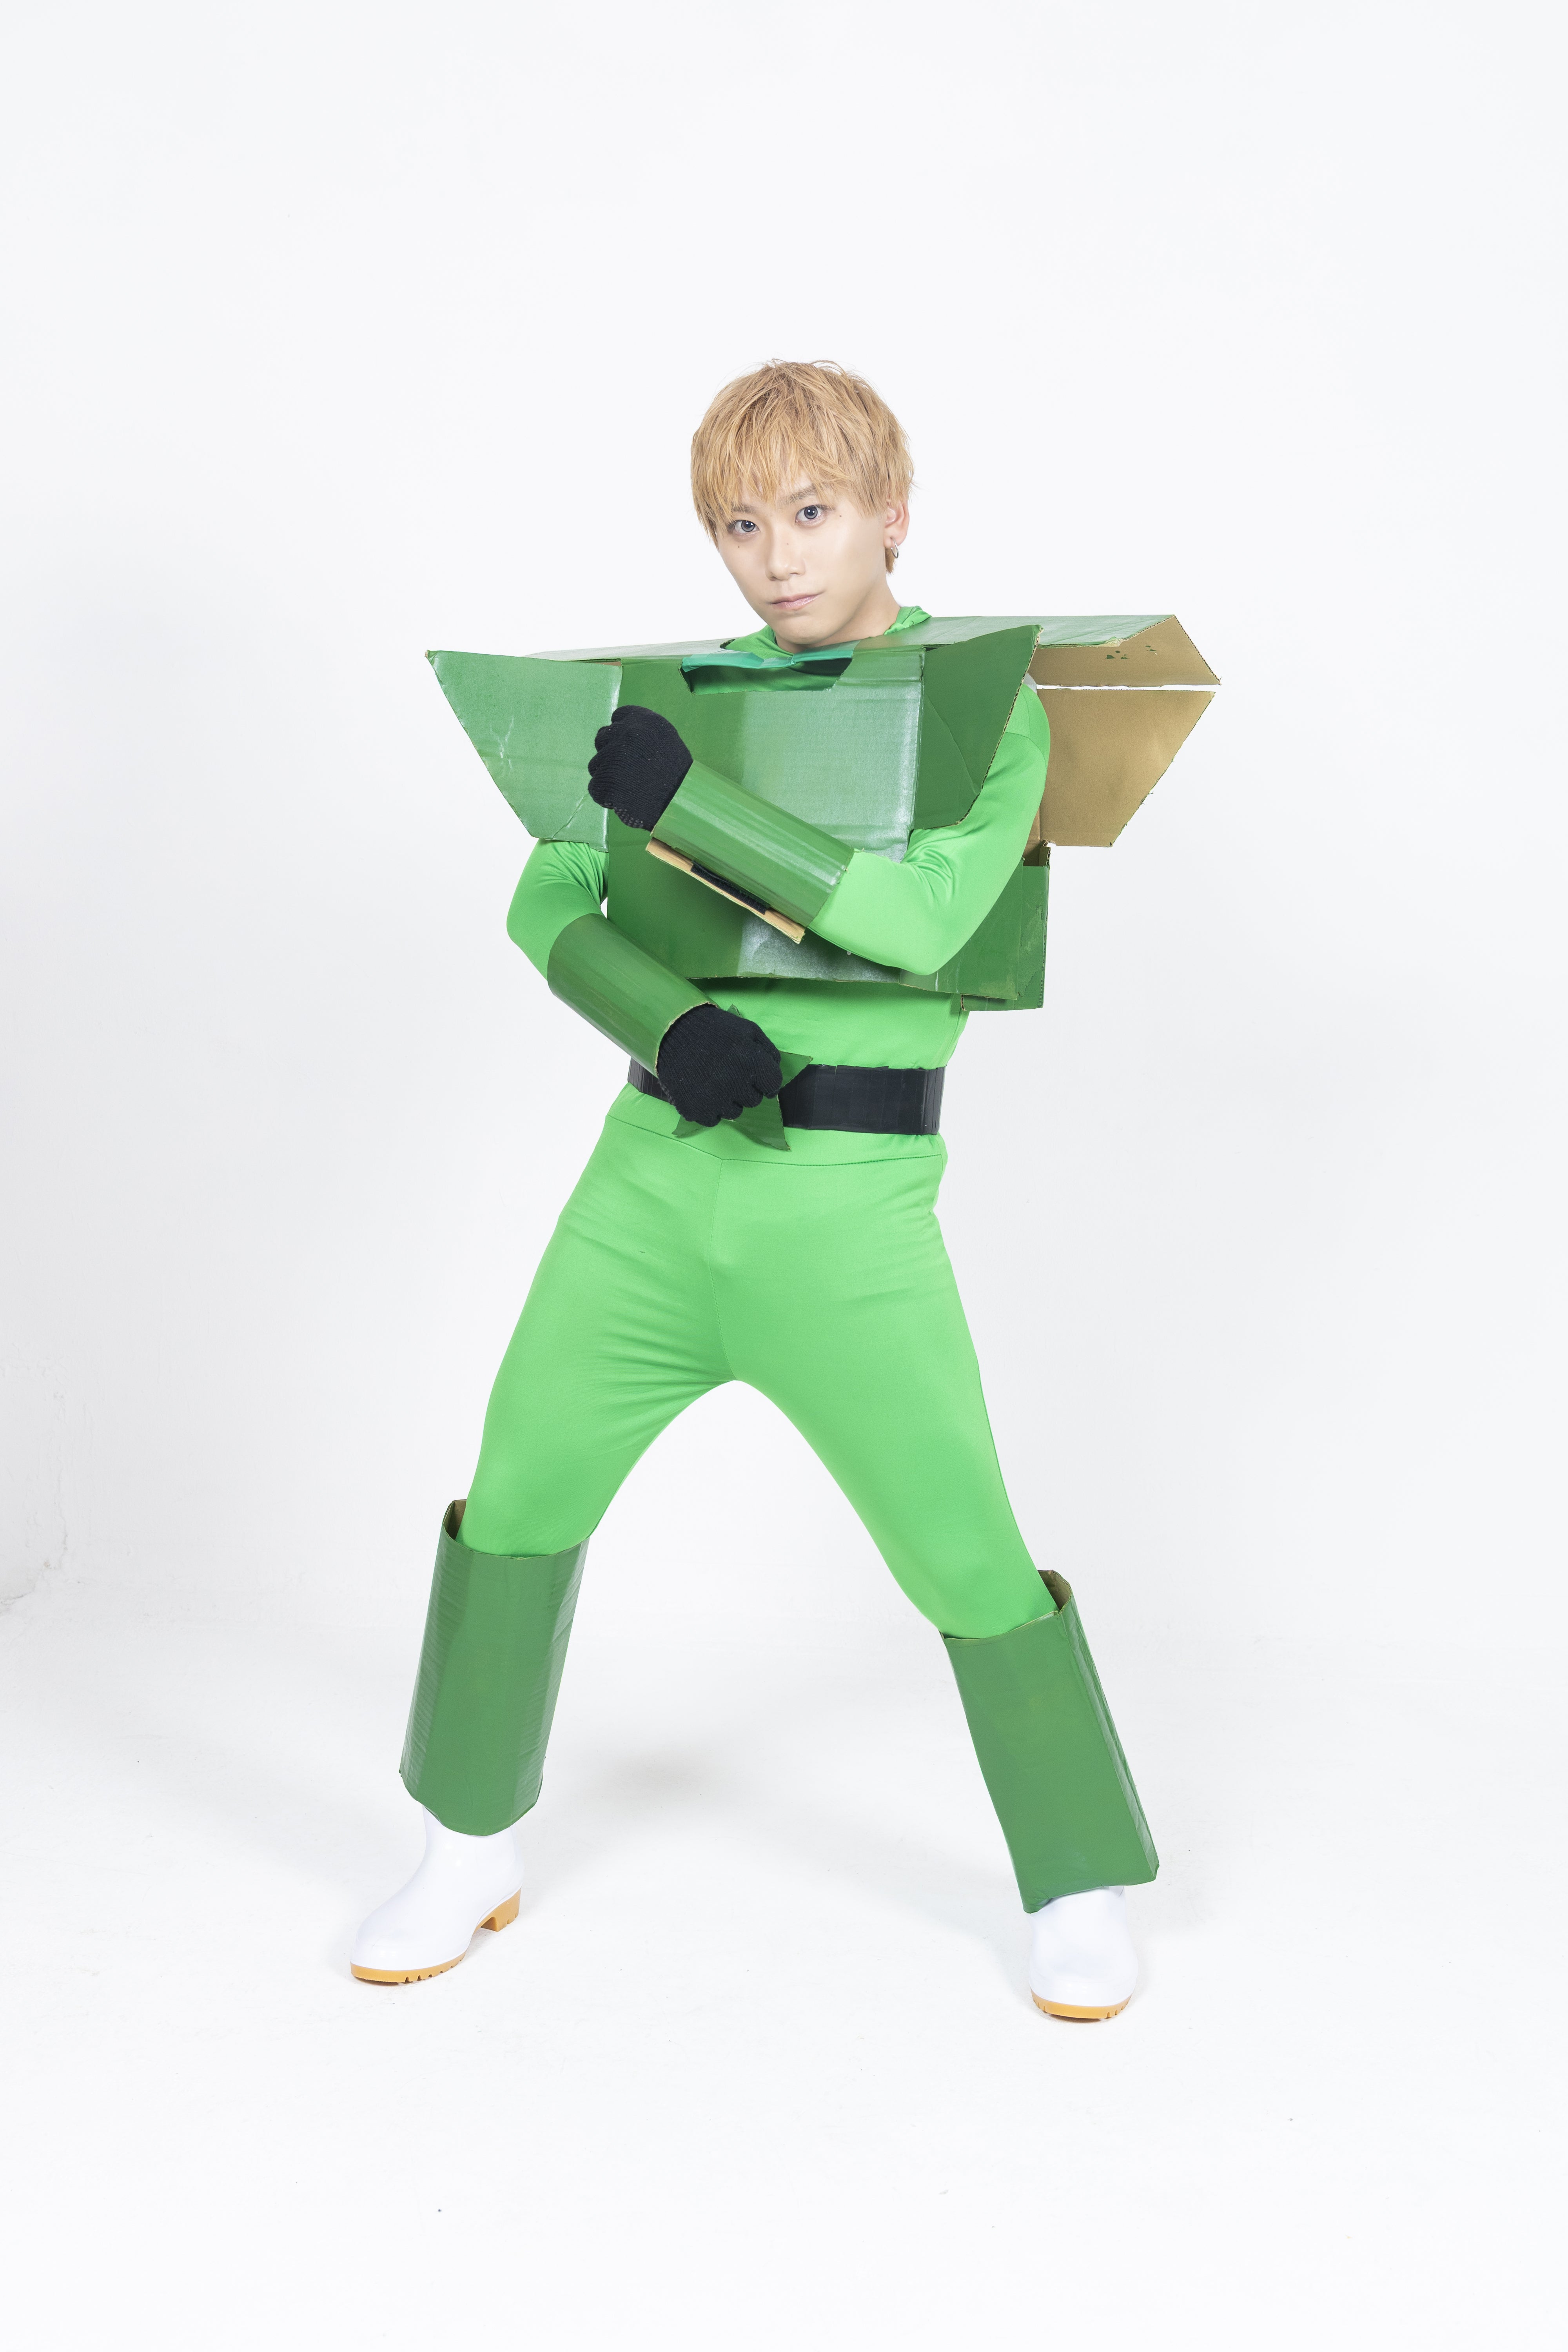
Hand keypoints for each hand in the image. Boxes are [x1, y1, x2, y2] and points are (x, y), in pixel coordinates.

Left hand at [587, 704, 692, 831]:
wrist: (682, 806)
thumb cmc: (676, 777)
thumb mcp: (665, 743)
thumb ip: (641, 734)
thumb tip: (612, 730)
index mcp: (645, 720)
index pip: (617, 717)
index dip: (621, 736)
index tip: (630, 750)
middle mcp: (629, 732)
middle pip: (602, 739)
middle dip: (611, 756)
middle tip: (630, 773)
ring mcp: (616, 755)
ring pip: (596, 765)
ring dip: (608, 778)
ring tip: (631, 788)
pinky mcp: (607, 780)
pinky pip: (595, 788)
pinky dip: (606, 797)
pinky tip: (625, 801)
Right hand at [655, 1004, 782, 1126]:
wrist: (672, 1031)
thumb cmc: (713, 1030)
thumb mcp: (747, 1029)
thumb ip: (767, 1050)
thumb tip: (775, 1071)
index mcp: (750, 1061)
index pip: (773, 1085)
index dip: (766, 1081)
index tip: (757, 1079)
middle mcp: (734, 1083)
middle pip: (754, 1101)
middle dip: (746, 1089)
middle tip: (731, 1076)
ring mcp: (713, 1099)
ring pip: (734, 1113)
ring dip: (728, 1101)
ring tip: (715, 1082)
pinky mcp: (695, 1109)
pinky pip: (713, 1120)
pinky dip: (709, 1109)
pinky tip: (702, 1091)